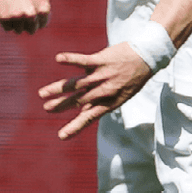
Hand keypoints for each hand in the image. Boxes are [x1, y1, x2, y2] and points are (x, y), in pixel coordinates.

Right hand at [0, 0, 50, 33]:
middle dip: (27, 23)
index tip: (30, 11)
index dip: (36, 19)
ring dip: (15, 23)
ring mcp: (17, 17)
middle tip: (21, 12)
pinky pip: (7, 28)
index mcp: (44, 10)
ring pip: (18, 31)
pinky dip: (6, 22)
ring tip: (13, 9)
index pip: (42, 25)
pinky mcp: (4, 17)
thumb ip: (43, 10)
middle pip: (31, 30)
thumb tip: (40, 25)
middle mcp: (32, 15)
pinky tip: (5, 10)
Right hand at [38, 43, 152, 139]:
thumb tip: (82, 111)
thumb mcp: (121, 95)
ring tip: (42, 94)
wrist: (149, 56)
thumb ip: (100, 102)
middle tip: (47, 109)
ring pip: (77, 83)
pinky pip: (84, 61)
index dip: (76, 127)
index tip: (62, 136)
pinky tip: (58, 59)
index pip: (90, 117)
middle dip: (61, 106)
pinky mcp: (102, 60)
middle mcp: (105, 90)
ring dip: (58, 88)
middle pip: (79, 100)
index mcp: (110, 101)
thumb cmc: (133, 77)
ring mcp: (103, 75)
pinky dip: (71, 59)